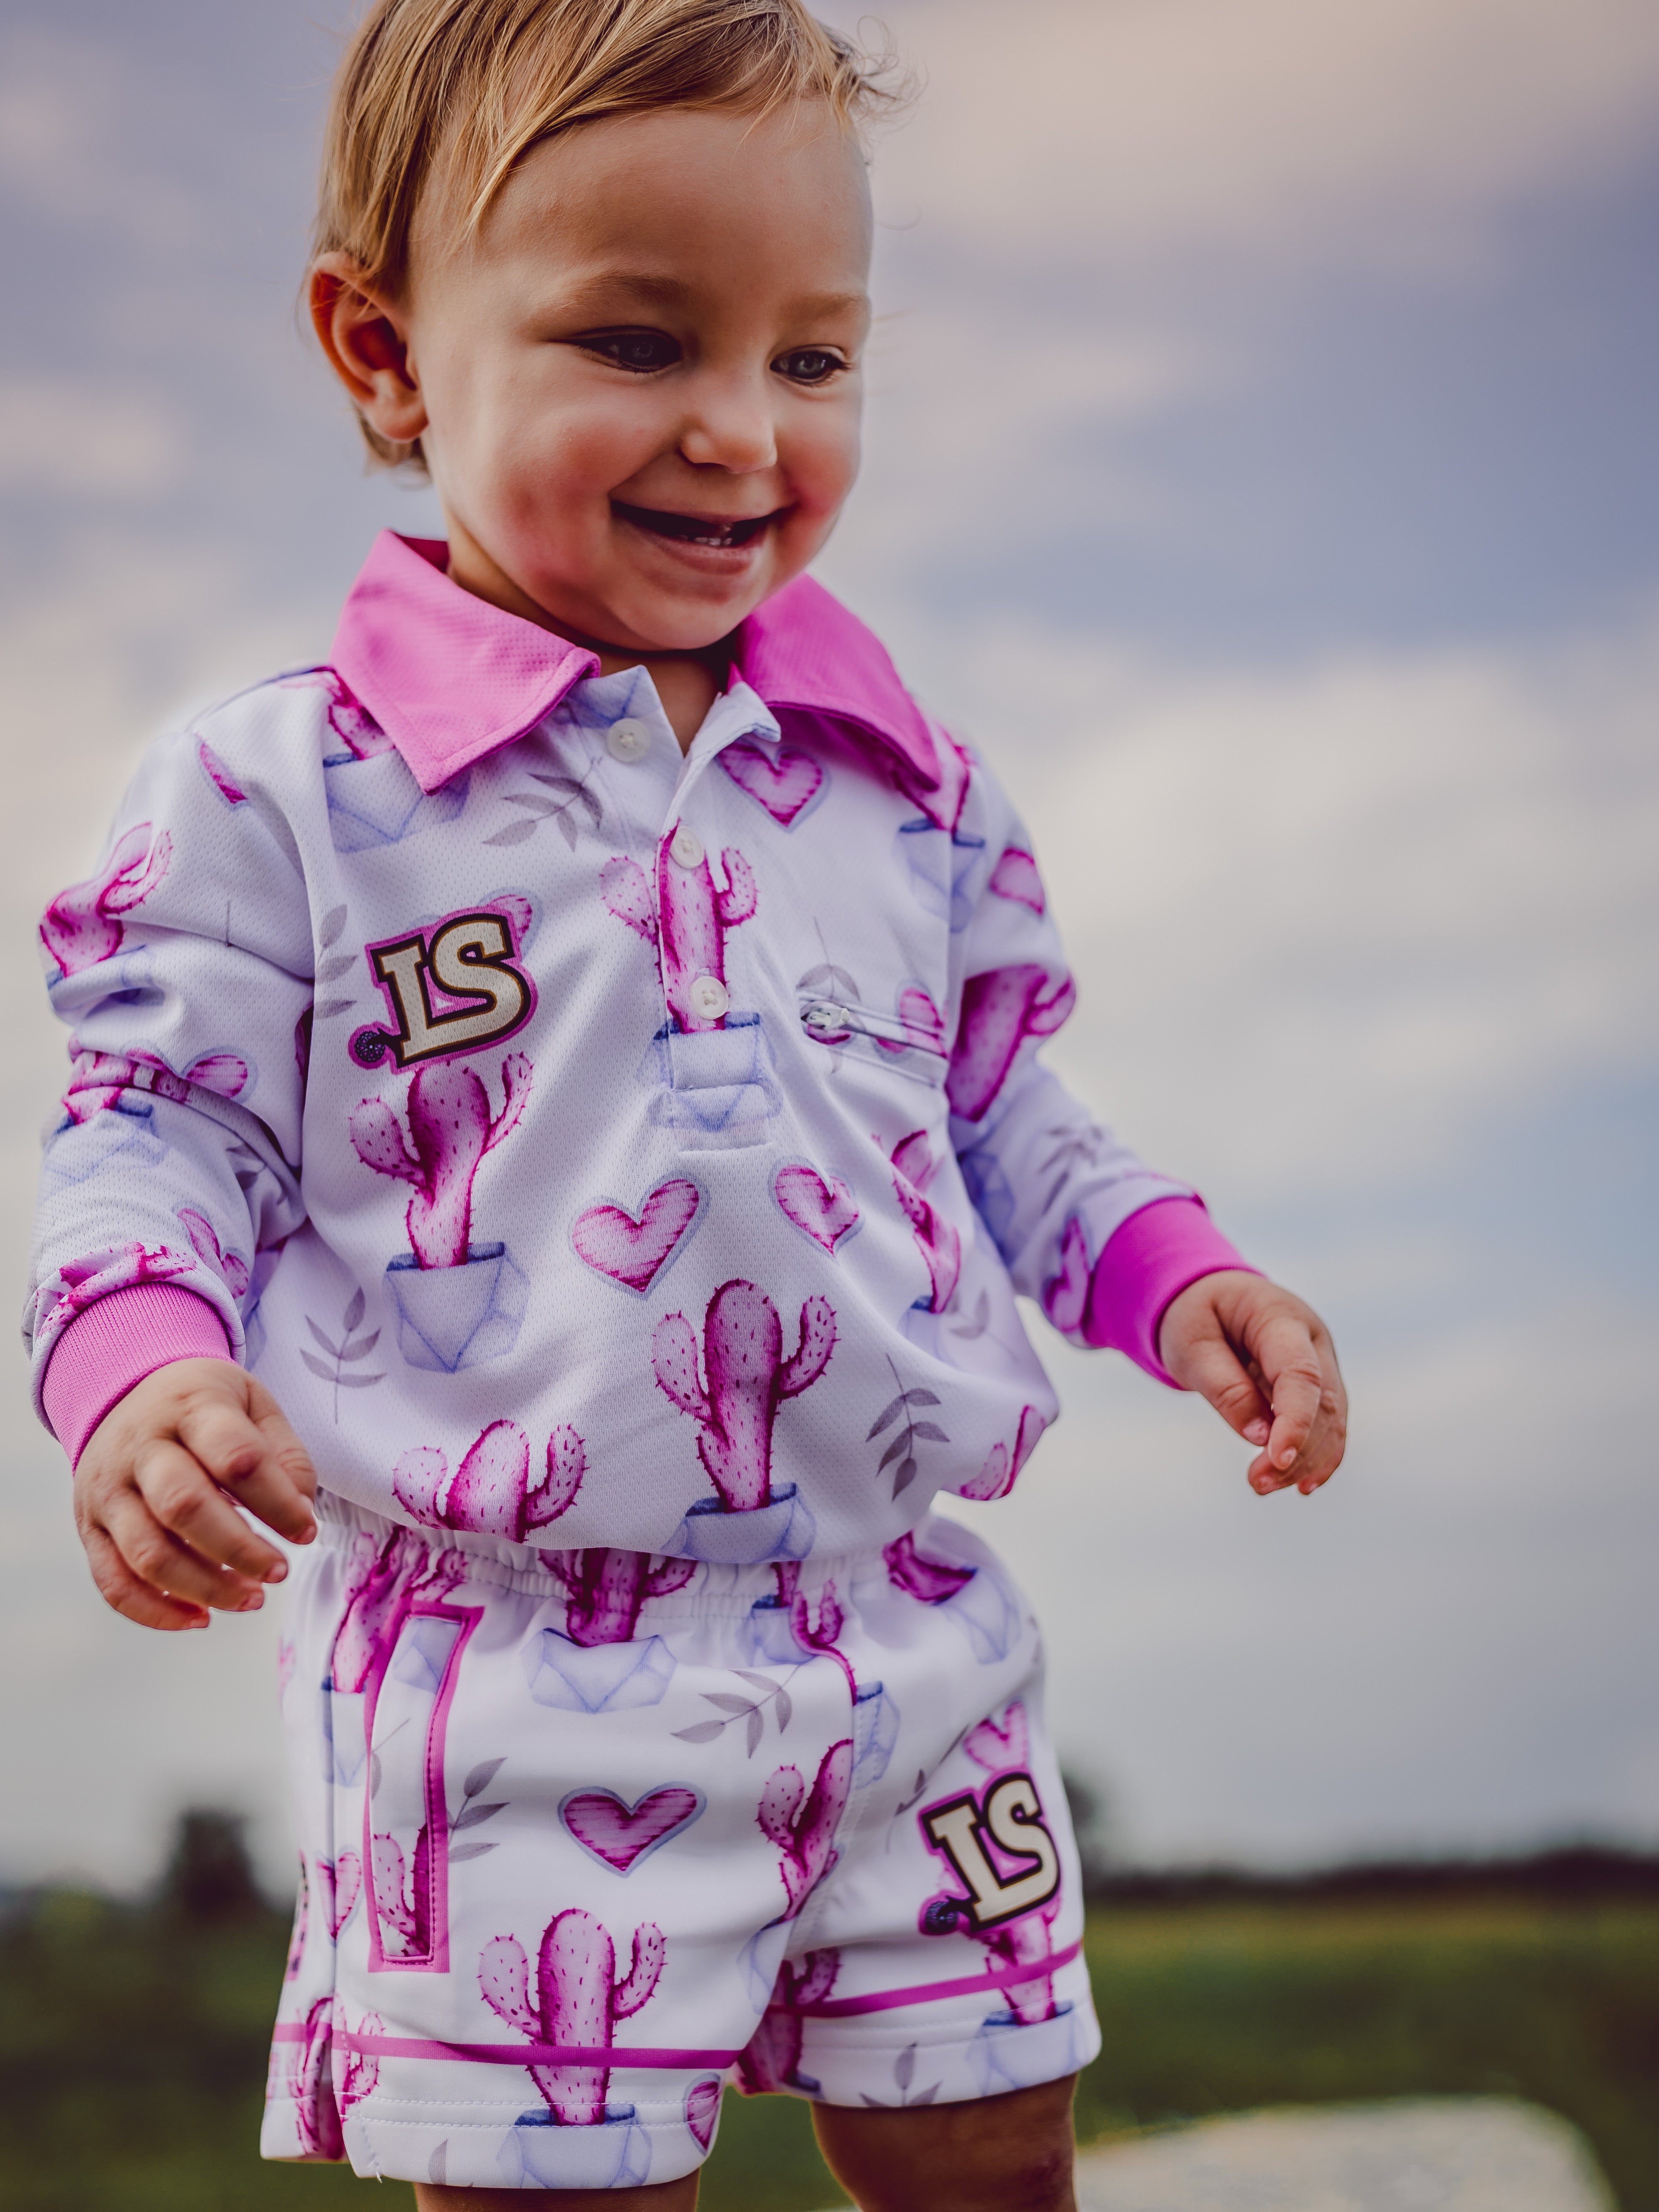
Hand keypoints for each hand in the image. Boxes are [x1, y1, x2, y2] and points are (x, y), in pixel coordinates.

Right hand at [73, 1360, 316, 1630]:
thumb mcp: (253, 1403)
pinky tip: (200, 1616)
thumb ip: (284, 1453)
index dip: (277, 1502)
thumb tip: (301, 1510)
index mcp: (191, 1407)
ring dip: (205, 1586)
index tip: (306, 1530)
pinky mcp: (89, 1527)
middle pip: (184, 1507)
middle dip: (239, 1550)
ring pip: (148, 1553)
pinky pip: (113, 1581)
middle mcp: (140, 1447)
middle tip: (279, 1571)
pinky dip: (155, 1611)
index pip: (236, 1458)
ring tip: (251, 1597)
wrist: (125, 1394)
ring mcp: (108, 1490)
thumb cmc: (203, 1406)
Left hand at [1158, 1271, 1346, 1495]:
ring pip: (1331, 1419)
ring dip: (1306, 1460)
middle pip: (1322, 1402)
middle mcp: (1312, 1339)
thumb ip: (1224, 1387)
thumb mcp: (1192, 1344)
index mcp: (1281, 1317)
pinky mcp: (1317, 1384)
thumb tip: (1258, 1437)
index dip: (1295, 1420)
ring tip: (1264, 1485)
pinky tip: (1301, 1484)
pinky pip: (1327, 1423)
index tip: (1277, 1459)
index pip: (1301, 1374)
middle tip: (1257, 1483)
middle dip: (1297, 1449)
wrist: (1210, 1295)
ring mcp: (1321, 1361)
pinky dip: (1317, 1455)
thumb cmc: (1197, 1315)